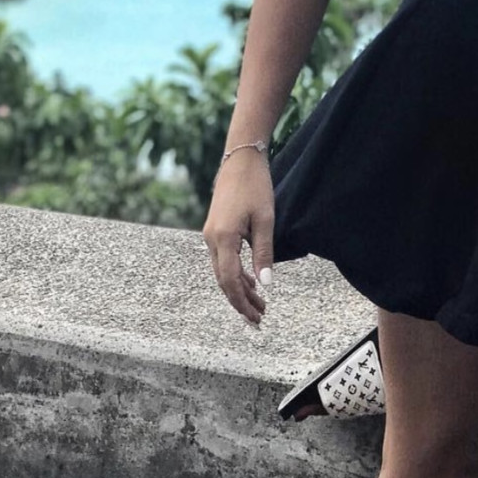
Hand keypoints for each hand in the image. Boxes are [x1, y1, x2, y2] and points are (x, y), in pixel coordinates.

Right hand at [202, 153, 274, 324]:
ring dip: (240, 289)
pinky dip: (236, 273)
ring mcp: (210, 235)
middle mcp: (211, 239)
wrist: (241, 158)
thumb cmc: (255, 185)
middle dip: (241, 301)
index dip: (242, 302)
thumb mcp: (265, 219)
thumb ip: (264, 252)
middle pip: (224, 280)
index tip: (255, 317)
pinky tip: (250, 281)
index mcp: (223, 238)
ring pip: (223, 271)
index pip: (230, 281)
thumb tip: (266, 284)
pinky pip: (223, 260)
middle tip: (259, 318)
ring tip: (258, 304)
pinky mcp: (215, 230)